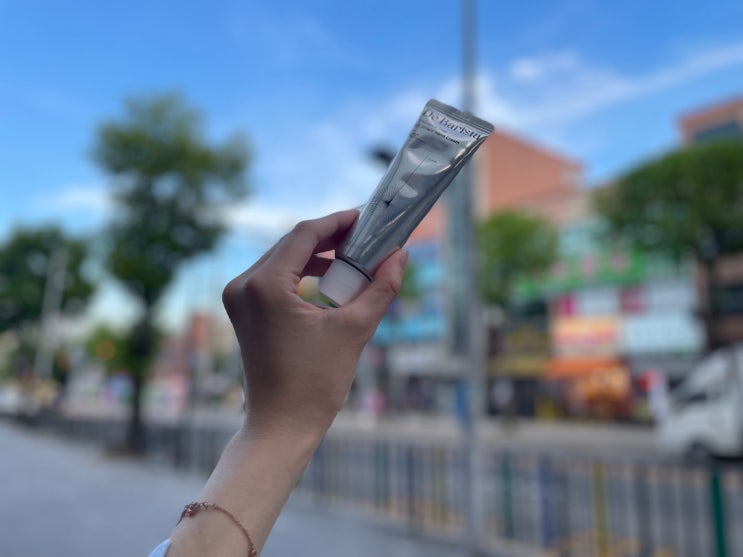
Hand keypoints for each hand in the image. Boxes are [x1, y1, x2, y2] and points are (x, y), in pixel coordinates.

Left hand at [222, 209, 406, 439]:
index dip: (337, 221)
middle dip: (330, 237)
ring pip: (282, 258)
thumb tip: (401, 256)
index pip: (304, 234)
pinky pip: (274, 277)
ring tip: (352, 257)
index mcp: (265, 286)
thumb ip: (380, 288)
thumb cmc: (314, 384)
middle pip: (291, 243)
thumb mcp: (354, 330)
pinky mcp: (242, 310)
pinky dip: (302, 273)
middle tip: (365, 236)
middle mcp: (243, 285)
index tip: (365, 216)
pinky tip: (328, 278)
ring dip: (317, 255)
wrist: (281, 425)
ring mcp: (238, 298)